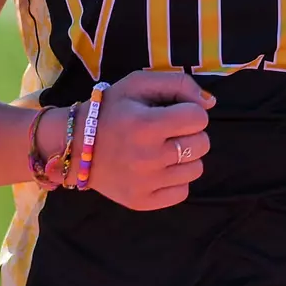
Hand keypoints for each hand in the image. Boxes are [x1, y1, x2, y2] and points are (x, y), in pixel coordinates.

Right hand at [83, 69, 213, 210]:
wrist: (74, 146)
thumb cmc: (110, 110)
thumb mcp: (138, 83)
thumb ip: (178, 84)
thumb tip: (210, 103)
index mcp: (146, 125)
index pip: (199, 118)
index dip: (189, 111)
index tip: (173, 112)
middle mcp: (148, 157)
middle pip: (202, 144)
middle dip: (190, 133)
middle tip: (167, 131)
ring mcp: (146, 183)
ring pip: (196, 169)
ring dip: (185, 157)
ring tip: (162, 150)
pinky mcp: (143, 202)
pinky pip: (183, 191)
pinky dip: (176, 179)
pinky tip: (158, 168)